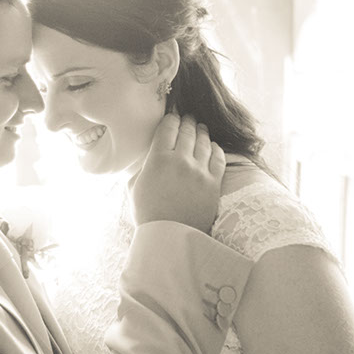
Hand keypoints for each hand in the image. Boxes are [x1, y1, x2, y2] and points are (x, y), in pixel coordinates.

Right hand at [131, 114, 225, 232]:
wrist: (170, 238)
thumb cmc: (148, 214)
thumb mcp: (135, 187)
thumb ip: (142, 168)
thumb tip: (147, 159)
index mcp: (158, 159)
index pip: (168, 128)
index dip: (171, 118)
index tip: (172, 115)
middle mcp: (181, 161)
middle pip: (187, 131)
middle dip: (187, 121)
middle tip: (188, 117)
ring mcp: (200, 171)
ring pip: (204, 141)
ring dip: (201, 131)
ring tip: (200, 127)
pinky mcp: (214, 183)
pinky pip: (219, 157)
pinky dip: (215, 148)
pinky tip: (213, 145)